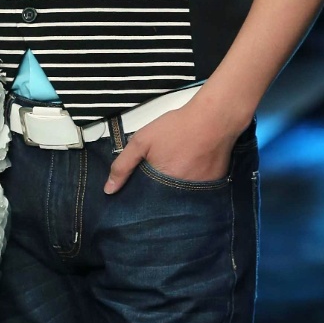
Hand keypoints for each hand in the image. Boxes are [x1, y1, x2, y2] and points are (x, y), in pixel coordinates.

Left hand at [104, 94, 241, 193]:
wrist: (213, 118)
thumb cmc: (176, 128)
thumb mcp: (142, 141)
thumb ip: (123, 166)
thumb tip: (109, 190)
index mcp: (161, 187)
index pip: (146, 204)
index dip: (142, 197)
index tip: (139, 188)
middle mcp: (181, 195)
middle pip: (164, 203)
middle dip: (158, 195)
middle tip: (159, 176)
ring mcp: (199, 192)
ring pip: (181, 198)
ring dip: (176, 191)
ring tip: (175, 172)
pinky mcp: (214, 186)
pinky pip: (198, 192)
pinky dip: (192, 184)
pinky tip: (190, 170)